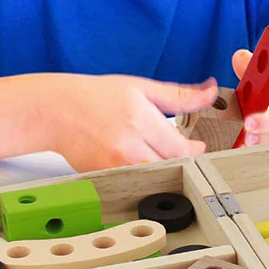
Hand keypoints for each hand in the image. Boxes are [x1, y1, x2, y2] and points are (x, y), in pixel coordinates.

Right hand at [52, 73, 217, 170]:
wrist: (58, 110)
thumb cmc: (98, 95)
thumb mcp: (142, 87)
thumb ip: (179, 95)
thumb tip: (210, 92)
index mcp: (140, 117)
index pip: (181, 147)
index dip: (194, 150)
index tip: (197, 146)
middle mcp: (127, 144)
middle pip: (170, 165)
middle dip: (180, 159)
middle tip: (177, 148)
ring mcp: (114, 165)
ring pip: (154, 177)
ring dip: (162, 168)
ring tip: (155, 152)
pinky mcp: (104, 177)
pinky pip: (135, 182)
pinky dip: (143, 174)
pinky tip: (137, 159)